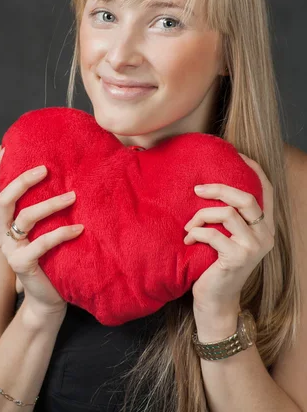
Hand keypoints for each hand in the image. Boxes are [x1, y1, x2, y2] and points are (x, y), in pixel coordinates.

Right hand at [0, 147, 83, 319]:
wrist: (47, 298)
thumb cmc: (50, 257)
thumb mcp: (41, 229)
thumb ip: (40, 207)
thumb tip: (59, 172)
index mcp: (4, 221)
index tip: (6, 148)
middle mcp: (2, 233)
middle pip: (4, 199)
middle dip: (23, 181)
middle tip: (46, 168)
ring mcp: (10, 250)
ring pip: (25, 218)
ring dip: (51, 204)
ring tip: (74, 196)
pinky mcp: (22, 265)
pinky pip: (42, 244)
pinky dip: (62, 233)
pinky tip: (80, 227)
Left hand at [183, 153, 274, 314]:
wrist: (215, 301)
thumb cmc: (215, 265)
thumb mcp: (226, 237)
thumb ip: (227, 217)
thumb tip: (206, 186)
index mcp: (264, 227)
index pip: (268, 191)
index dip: (255, 170)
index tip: (239, 153)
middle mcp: (265, 236)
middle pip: (246, 198)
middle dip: (219, 189)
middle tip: (197, 189)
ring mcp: (253, 248)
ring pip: (227, 214)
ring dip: (201, 216)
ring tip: (189, 226)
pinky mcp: (237, 258)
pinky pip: (212, 234)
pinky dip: (196, 233)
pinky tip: (189, 240)